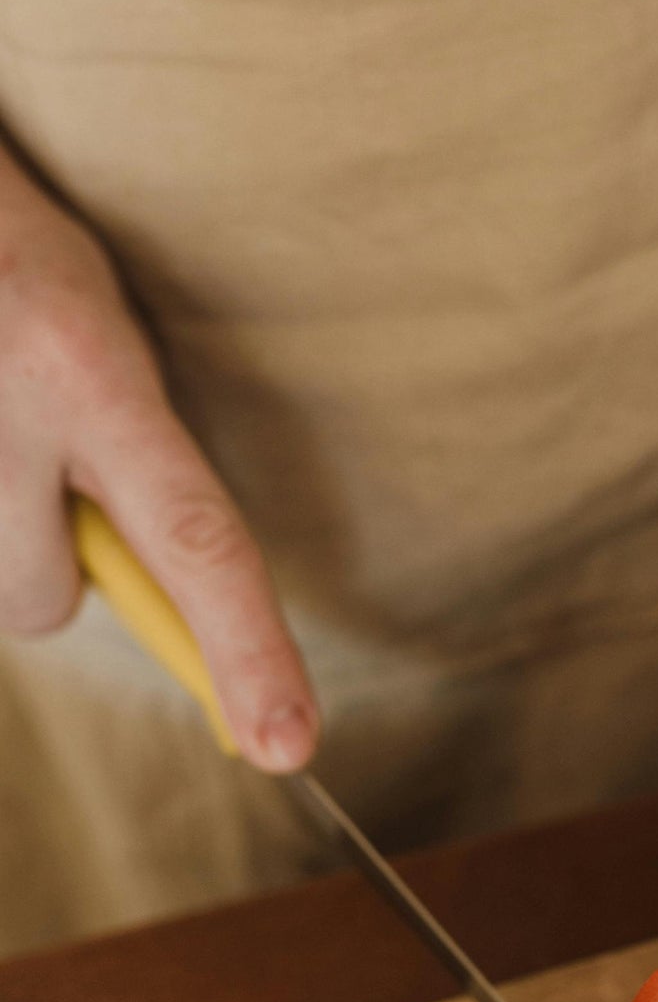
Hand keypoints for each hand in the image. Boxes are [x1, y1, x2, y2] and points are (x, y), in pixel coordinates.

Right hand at [0, 141, 316, 768]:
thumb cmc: (19, 255)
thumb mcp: (101, 329)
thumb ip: (139, 459)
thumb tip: (173, 599)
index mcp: (86, 369)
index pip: (194, 539)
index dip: (247, 650)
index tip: (286, 746)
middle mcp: (2, 409)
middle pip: (42, 602)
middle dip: (50, 567)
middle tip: (37, 464)